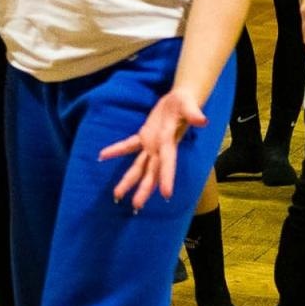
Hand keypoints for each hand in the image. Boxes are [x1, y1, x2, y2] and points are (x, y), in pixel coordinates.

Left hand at [98, 88, 207, 211]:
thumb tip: (202, 120)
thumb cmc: (185, 102)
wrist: (181, 99)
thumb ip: (193, 113)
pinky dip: (116, 151)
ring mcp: (152, 145)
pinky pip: (128, 146)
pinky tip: (102, 156)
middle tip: (136, 206)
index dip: (167, 178)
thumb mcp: (189, 105)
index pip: (168, 163)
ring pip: (139, 167)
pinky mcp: (144, 137)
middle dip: (144, 189)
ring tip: (116, 196)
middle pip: (151, 173)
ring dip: (128, 180)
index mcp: (170, 143)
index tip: (166, 195)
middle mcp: (160, 149)